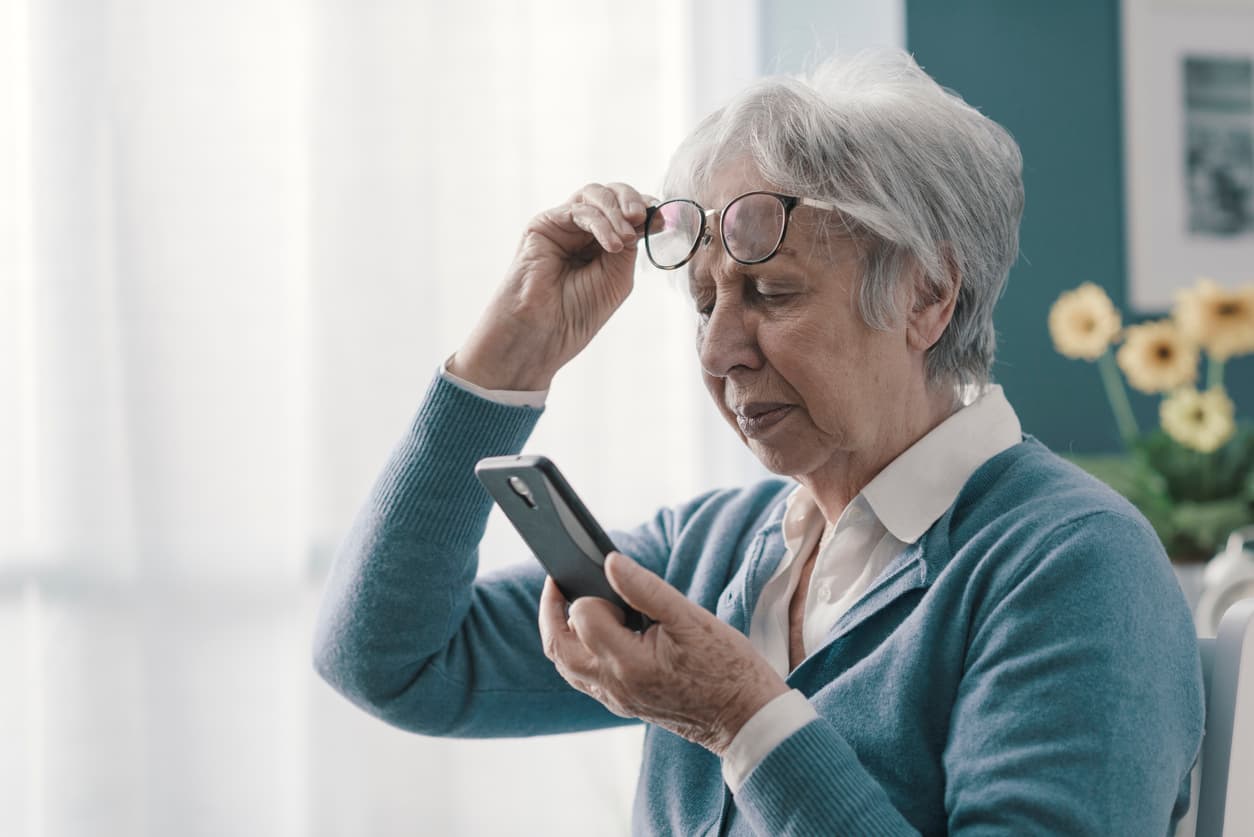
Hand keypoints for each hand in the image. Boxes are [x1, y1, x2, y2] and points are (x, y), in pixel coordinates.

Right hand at [451, 183, 653, 390]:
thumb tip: (646, 216)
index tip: (662, 217)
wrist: (543, 332)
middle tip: (644, 217)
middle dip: (632, 201)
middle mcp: (581, 231)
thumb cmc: (577, 313)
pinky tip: (612, 245)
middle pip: (611, 194)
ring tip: (627, 237)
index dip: (645, 209)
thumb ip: (629, 245)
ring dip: (617, 211)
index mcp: (600, 244)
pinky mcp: (544, 224)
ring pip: (594, 195)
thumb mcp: (618, 276)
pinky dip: (601, 223)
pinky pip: (578, 210)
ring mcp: (562, 225)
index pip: (625, 212)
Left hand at [538, 552, 789, 755]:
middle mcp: (614, 685)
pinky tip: (596, 632)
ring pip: (567, 667)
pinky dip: (578, 653)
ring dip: (561, 634)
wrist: (745, 719)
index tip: (605, 574)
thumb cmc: (726, 666)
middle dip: (551, 612)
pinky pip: (584, 679)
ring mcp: (616, 699)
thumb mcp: (690, 618)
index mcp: (629, 663)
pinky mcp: (623, 705)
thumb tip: (610, 562)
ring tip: (572, 602)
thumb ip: (645, 588)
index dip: (591, 593)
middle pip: (557, 648)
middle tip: (559, 582)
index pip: (582, 617)